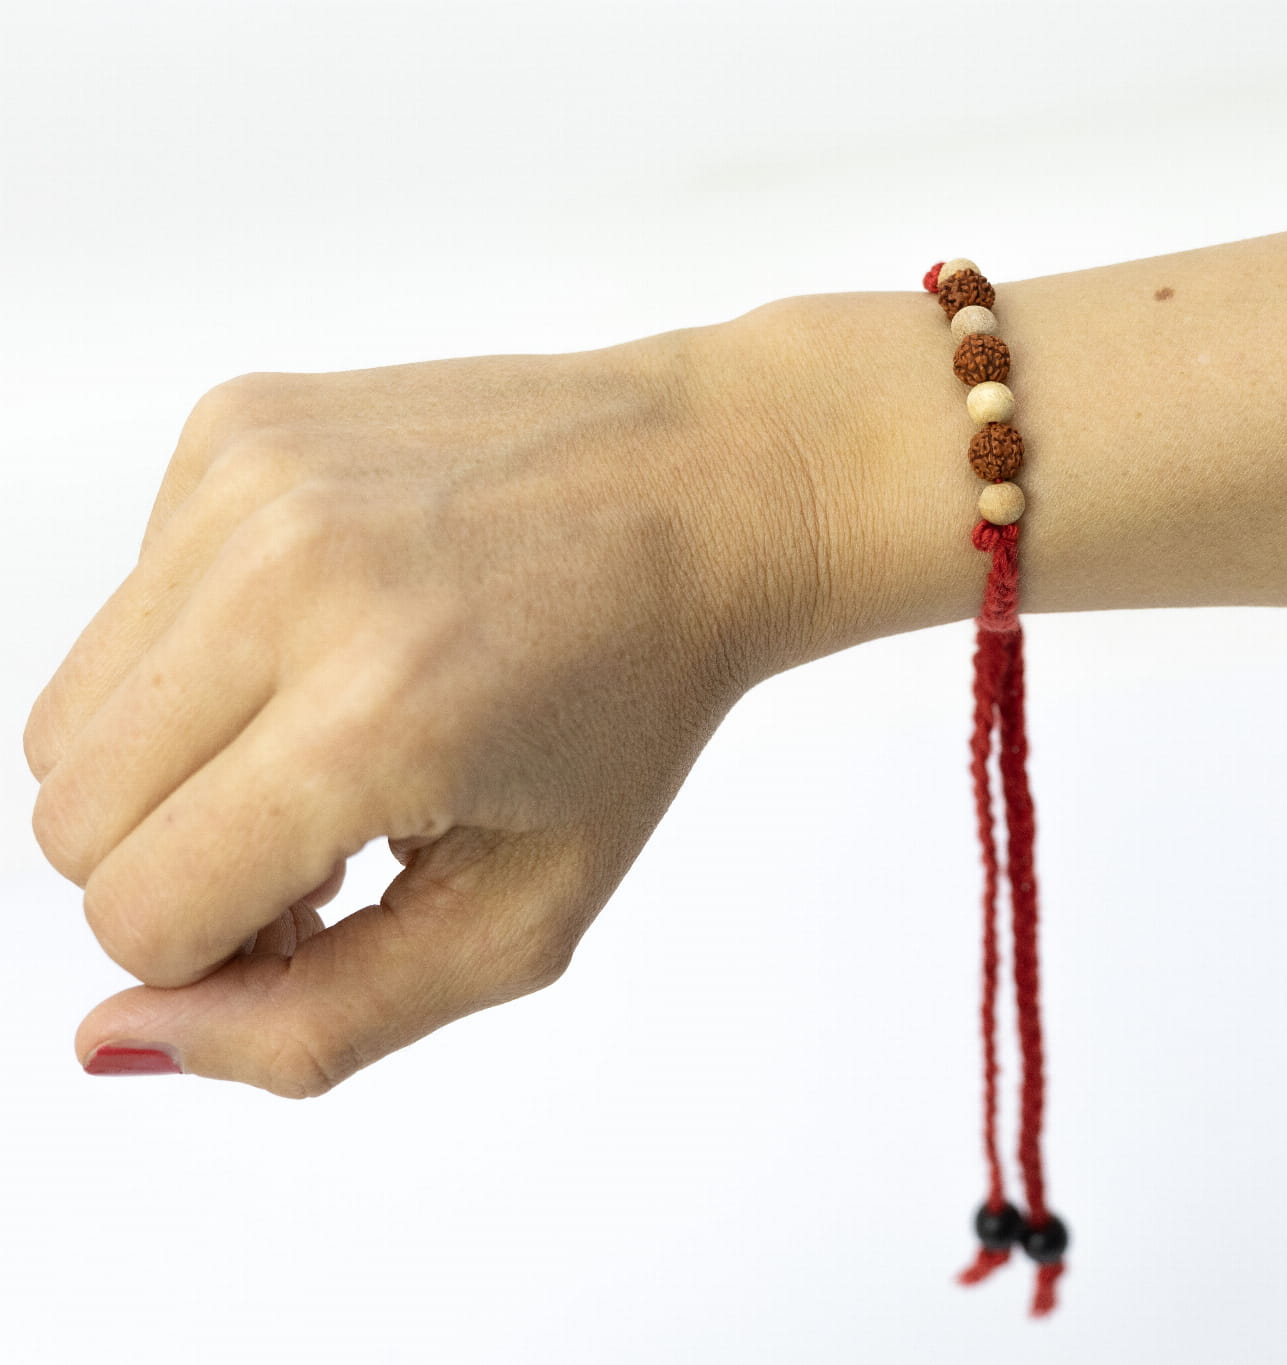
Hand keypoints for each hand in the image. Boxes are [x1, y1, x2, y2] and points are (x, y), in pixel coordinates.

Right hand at [25, 312, 832, 1095]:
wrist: (708, 492)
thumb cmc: (633, 712)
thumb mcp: (523, 917)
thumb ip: (319, 1022)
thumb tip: (110, 1043)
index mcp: (379, 719)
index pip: (139, 916)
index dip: (223, 950)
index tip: (332, 902)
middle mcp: (291, 581)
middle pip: (69, 822)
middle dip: (184, 865)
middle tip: (335, 828)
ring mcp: (254, 484)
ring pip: (67, 719)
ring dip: (179, 766)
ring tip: (332, 735)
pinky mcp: (237, 423)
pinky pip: (128, 605)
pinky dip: (205, 651)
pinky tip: (341, 630)